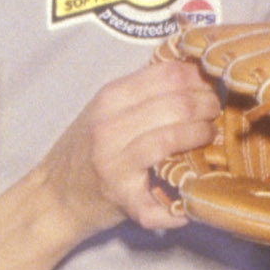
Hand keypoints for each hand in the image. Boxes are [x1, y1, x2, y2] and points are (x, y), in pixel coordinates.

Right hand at [42, 55, 215, 239]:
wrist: (53, 196)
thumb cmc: (85, 149)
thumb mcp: (106, 109)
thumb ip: (142, 91)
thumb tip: (193, 72)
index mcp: (110, 98)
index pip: (168, 74)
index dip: (200, 78)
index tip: (211, 86)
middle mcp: (109, 127)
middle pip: (178, 104)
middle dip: (208, 106)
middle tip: (216, 113)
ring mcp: (115, 163)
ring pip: (172, 138)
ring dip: (203, 136)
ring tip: (210, 137)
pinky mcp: (123, 197)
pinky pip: (164, 195)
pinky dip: (185, 197)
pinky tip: (197, 190)